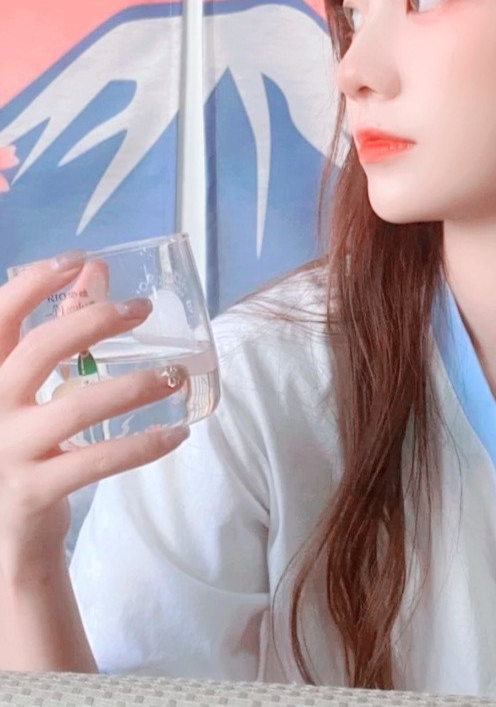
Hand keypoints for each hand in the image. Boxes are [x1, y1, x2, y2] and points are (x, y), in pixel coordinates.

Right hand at [0, 251, 190, 579]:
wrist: (4, 535)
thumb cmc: (22, 447)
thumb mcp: (27, 390)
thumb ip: (58, 334)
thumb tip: (94, 272)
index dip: (33, 283)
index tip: (78, 260)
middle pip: (39, 351)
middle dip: (94, 322)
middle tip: (143, 308)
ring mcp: (7, 452)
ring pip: (77, 408)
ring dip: (134, 386)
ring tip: (176, 375)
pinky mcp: (33, 492)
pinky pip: (96, 461)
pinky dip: (142, 446)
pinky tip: (177, 433)